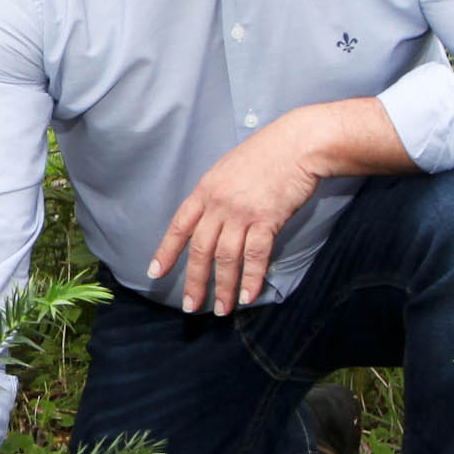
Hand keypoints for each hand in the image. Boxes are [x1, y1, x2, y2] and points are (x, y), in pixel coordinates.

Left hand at [150, 113, 327, 315]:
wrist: (298, 143)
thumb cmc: (267, 153)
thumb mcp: (228, 169)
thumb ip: (216, 195)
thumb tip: (211, 219)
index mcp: (205, 190)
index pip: (179, 226)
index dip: (166, 252)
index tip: (155, 272)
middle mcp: (219, 204)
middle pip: (201, 249)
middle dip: (195, 281)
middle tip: (192, 306)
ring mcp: (242, 212)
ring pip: (226, 258)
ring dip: (223, 287)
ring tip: (223, 309)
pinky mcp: (267, 219)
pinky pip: (255, 255)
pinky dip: (251, 278)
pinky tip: (248, 296)